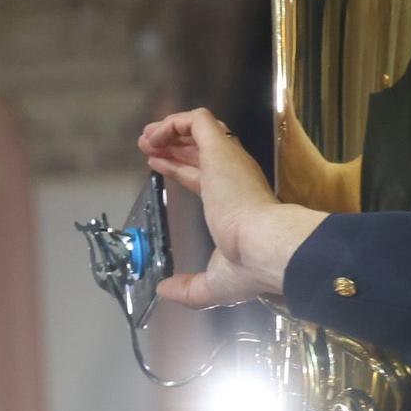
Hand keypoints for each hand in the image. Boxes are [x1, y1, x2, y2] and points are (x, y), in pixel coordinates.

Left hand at [139, 108, 324, 306]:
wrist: (264, 246)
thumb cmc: (248, 264)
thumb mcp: (214, 283)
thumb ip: (189, 288)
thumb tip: (165, 290)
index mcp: (237, 202)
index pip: (202, 176)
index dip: (178, 168)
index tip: (156, 165)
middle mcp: (236, 176)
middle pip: (201, 149)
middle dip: (172, 144)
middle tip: (146, 146)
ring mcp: (230, 160)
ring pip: (202, 128)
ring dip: (170, 129)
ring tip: (145, 137)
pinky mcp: (221, 147)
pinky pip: (197, 120)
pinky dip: (173, 123)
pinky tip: (153, 136)